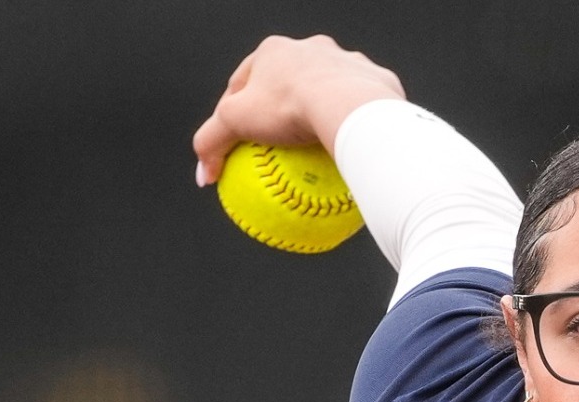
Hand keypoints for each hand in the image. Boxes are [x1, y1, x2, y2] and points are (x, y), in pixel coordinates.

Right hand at [189, 34, 406, 185]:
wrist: (350, 104)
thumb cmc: (288, 107)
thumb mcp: (235, 124)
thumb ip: (211, 144)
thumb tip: (203, 174)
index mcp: (274, 50)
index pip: (245, 79)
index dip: (237, 108)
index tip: (238, 140)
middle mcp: (311, 49)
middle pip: (288, 82)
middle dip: (281, 107)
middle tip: (277, 146)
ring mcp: (346, 62)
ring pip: (329, 90)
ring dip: (322, 113)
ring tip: (319, 149)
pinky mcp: (375, 80)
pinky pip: (361, 109)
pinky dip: (354, 127)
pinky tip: (351, 154)